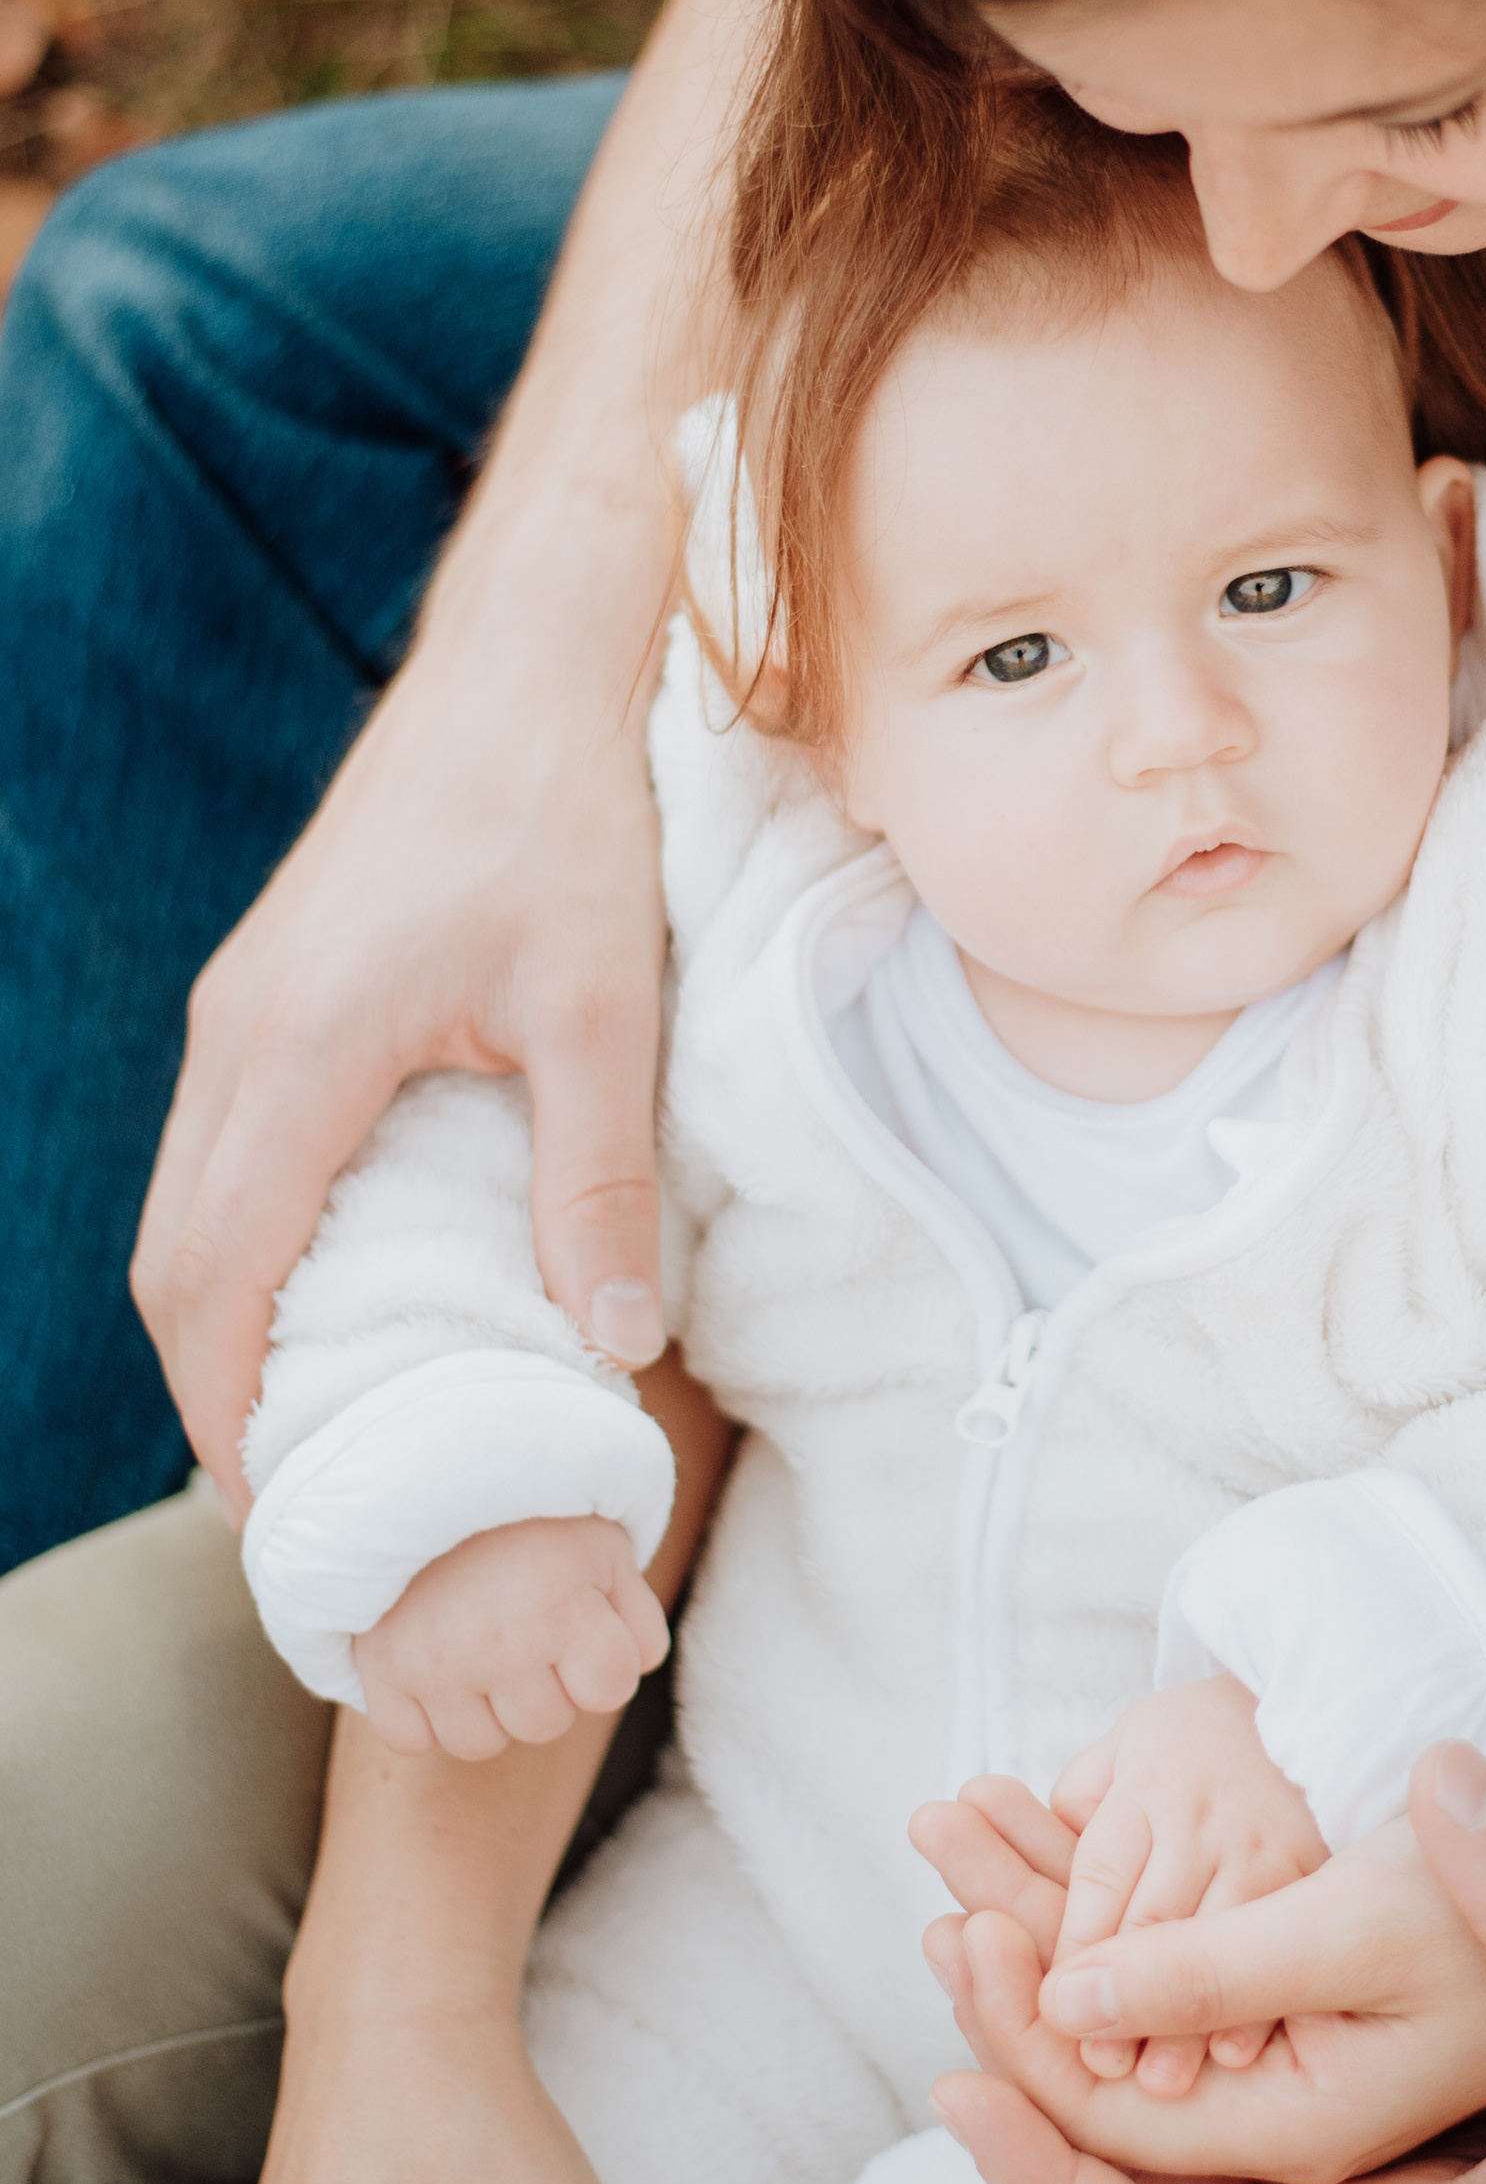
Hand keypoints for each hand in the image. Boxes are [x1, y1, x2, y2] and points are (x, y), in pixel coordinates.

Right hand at [131, 611, 670, 1512]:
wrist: (524, 670)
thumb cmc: (567, 820)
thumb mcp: (608, 1007)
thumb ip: (599, 1179)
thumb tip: (615, 1347)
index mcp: (301, 1051)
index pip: (217, 1279)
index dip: (227, 1413)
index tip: (282, 1513)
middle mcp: (239, 1037)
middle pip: (174, 1260)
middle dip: (212, 1395)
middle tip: (300, 1502)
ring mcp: (241, 1008)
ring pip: (188, 1206)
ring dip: (225, 1321)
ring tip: (314, 1423)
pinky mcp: (271, 988)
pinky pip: (225, 1150)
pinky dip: (248, 1243)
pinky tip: (329, 1290)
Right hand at [353, 1516, 669, 1761]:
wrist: (430, 1464)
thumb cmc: (530, 1510)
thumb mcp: (603, 1543)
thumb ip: (635, 1613)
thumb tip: (635, 1670)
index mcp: (561, 1606)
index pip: (610, 1690)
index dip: (605, 1662)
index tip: (584, 1625)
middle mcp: (497, 1644)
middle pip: (545, 1723)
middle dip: (547, 1684)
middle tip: (526, 1626)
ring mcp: (432, 1662)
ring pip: (480, 1743)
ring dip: (488, 1707)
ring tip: (481, 1647)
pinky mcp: (379, 1667)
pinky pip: (410, 1739)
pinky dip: (424, 1716)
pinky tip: (436, 1669)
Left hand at [932, 1742, 1485, 2183]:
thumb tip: (1442, 1778)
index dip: (1058, 2179)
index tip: (955, 2080)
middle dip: (1047, 2080)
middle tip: (958, 1945)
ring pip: (1206, 2135)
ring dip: (1105, 2041)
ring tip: (1014, 1920)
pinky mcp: (1433, 2123)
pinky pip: (1268, 2089)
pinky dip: (1190, 2019)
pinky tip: (1149, 1941)